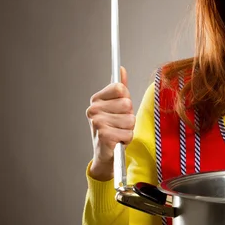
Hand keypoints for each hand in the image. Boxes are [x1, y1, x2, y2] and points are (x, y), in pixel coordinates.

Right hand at [85, 66, 135, 180]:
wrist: (106, 154)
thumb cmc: (113, 128)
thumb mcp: (117, 107)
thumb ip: (120, 89)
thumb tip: (122, 69)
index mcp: (96, 99)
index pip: (120, 88)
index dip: (126, 99)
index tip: (120, 108)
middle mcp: (93, 109)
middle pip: (127, 104)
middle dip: (129, 116)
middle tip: (120, 124)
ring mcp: (97, 122)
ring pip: (130, 119)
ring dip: (129, 129)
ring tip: (119, 132)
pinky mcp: (104, 136)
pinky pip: (129, 133)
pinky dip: (127, 139)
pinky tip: (118, 141)